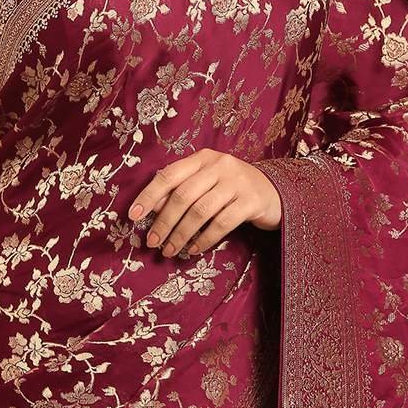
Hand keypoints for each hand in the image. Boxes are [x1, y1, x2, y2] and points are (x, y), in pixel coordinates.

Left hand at [127, 149, 281, 257]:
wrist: (275, 191)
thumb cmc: (232, 188)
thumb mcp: (206, 183)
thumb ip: (181, 190)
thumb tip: (151, 208)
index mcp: (203, 157)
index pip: (169, 175)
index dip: (149, 196)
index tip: (133, 216)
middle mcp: (220, 165)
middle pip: (183, 195)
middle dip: (164, 222)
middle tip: (152, 242)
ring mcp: (237, 182)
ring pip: (200, 211)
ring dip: (181, 234)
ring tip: (170, 250)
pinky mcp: (251, 201)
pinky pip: (222, 224)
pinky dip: (204, 239)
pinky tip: (194, 249)